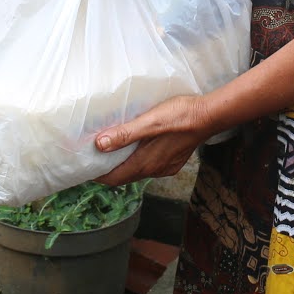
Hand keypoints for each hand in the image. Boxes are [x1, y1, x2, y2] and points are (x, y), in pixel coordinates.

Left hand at [93, 94, 214, 186]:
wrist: (209, 116)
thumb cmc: (180, 116)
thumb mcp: (150, 121)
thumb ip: (126, 134)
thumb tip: (100, 144)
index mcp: (146, 163)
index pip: (115, 178)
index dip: (98, 175)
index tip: (85, 168)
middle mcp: (155, 170)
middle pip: (125, 176)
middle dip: (108, 170)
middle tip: (93, 157)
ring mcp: (165, 167)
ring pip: (137, 171)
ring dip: (123, 164)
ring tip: (110, 150)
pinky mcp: (172, 161)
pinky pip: (149, 166)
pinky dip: (137, 160)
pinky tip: (135, 147)